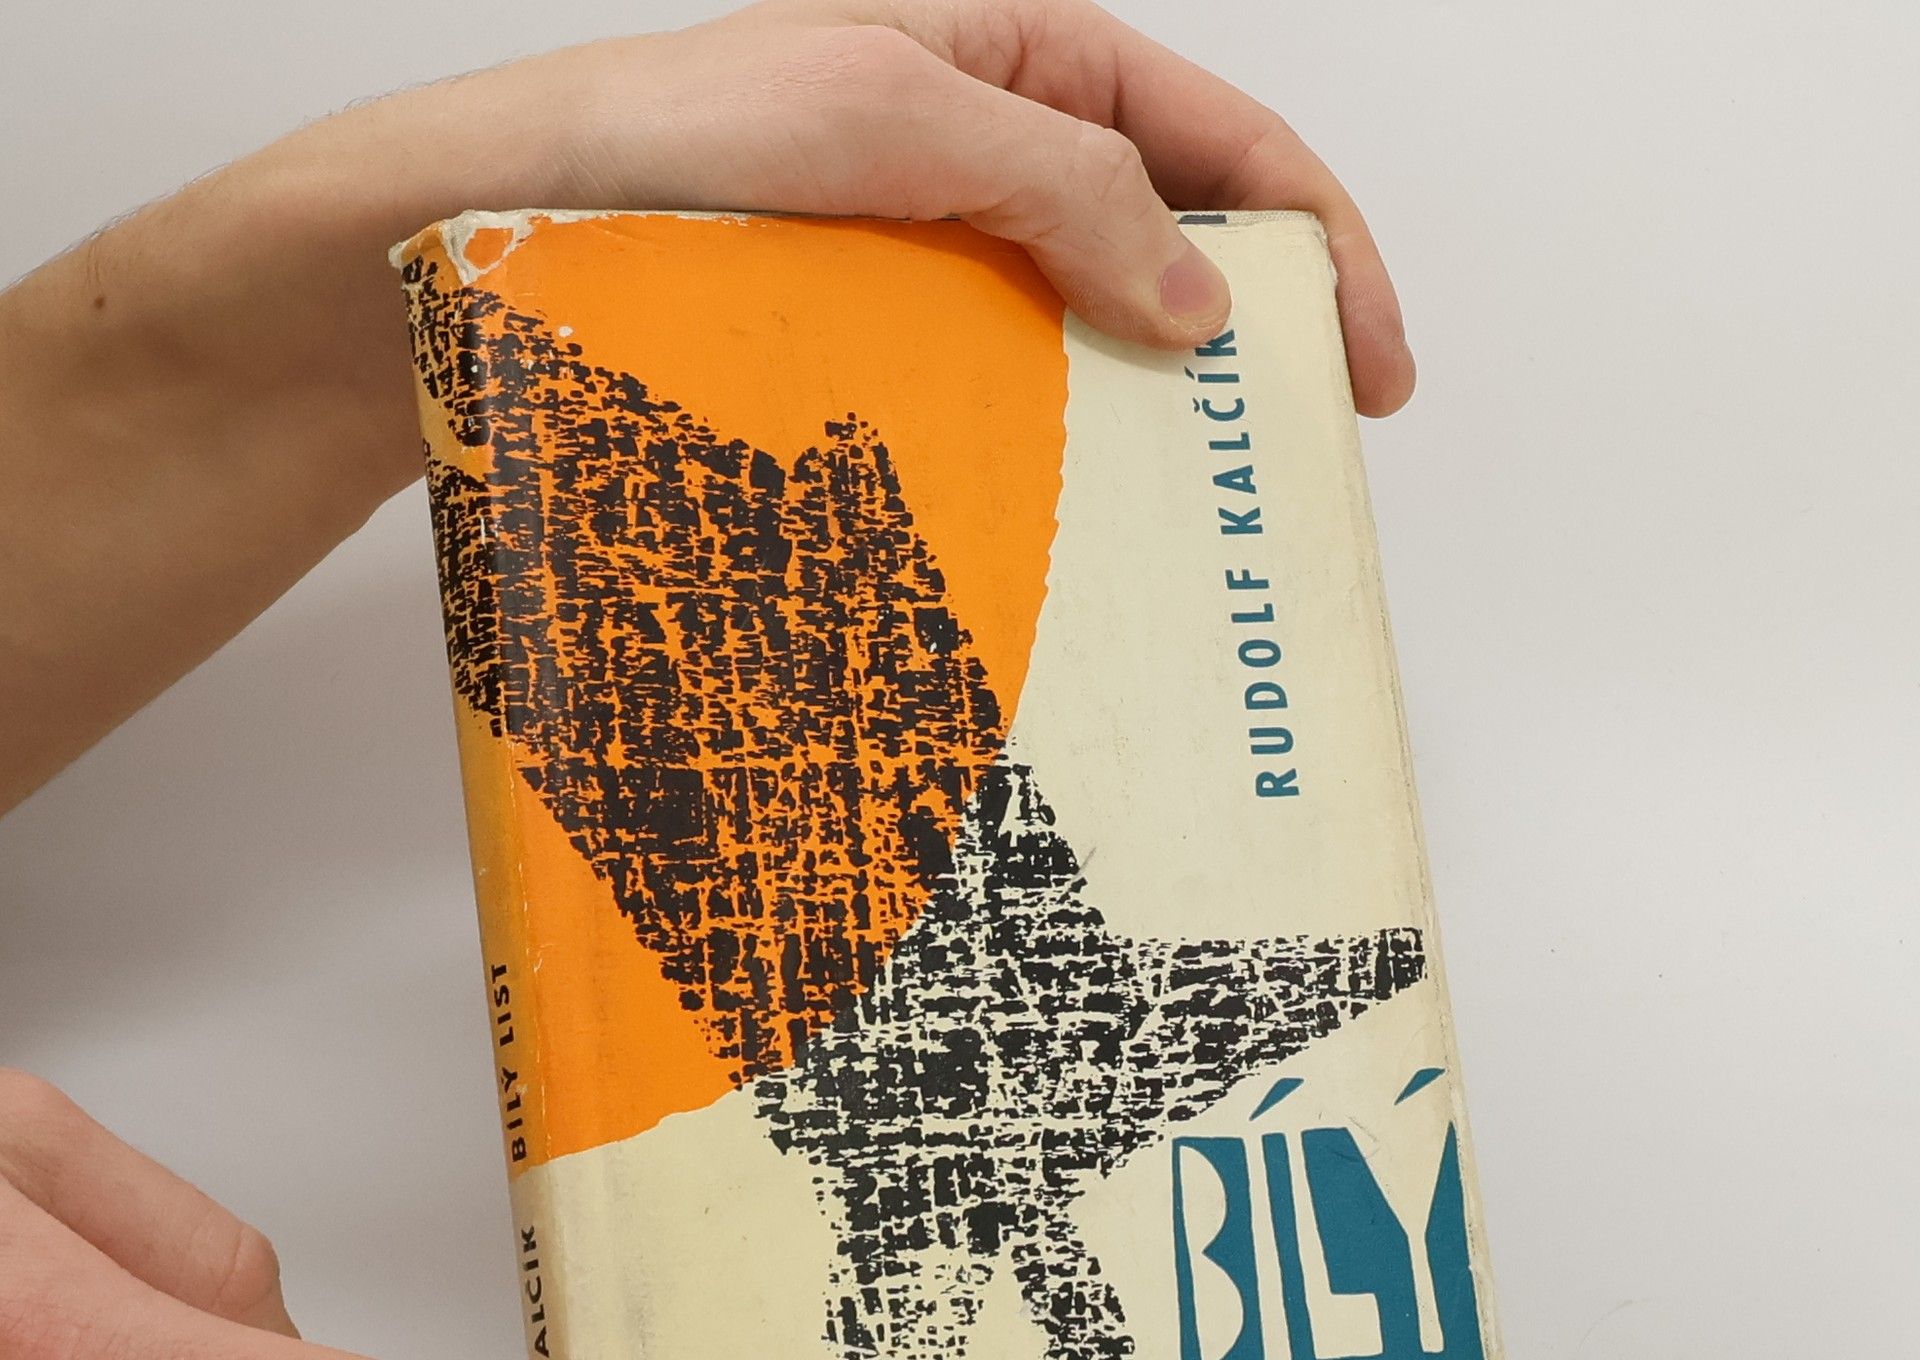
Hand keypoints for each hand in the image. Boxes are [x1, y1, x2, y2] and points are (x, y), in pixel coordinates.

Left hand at [459, 0, 1413, 401]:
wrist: (516, 221)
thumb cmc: (683, 138)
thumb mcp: (896, 120)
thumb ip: (1065, 189)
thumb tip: (1206, 300)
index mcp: (1026, 62)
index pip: (1223, 142)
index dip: (1323, 247)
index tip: (1372, 366)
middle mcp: (998, 153)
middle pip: (1179, 237)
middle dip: (1260, 334)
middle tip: (1302, 451)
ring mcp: (948, 250)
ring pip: (1098, 322)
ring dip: (1162, 403)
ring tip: (1205, 494)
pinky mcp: (892, 332)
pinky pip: (1011, 379)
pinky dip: (1064, 434)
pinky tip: (1083, 495)